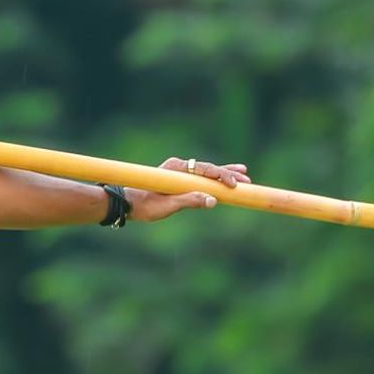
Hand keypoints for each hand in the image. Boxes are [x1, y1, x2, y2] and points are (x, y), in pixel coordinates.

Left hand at [126, 157, 250, 223]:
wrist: (127, 203)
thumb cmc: (144, 205)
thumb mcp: (167, 206)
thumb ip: (189, 201)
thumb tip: (213, 201)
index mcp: (175, 168)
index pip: (204, 169)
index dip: (221, 176)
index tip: (234, 185)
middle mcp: (179, 167)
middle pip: (208, 169)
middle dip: (228, 174)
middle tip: (246, 180)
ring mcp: (179, 173)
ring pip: (206, 173)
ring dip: (224, 175)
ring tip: (244, 175)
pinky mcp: (179, 180)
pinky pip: (200, 178)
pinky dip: (213, 180)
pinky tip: (225, 182)